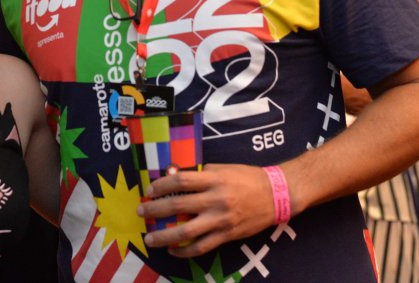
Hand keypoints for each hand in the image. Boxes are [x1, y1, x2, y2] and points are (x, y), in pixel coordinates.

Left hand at [136, 164, 274, 256]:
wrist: (276, 195)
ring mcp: (221, 220)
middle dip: (156, 210)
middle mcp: (216, 200)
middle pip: (178, 206)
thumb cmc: (248, 178)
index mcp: (214, 179)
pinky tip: (173, 250)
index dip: (162, 186)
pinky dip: (185, 251)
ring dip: (164, 236)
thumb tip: (175, 175)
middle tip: (142, 212)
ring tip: (150, 238)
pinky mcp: (227, 235)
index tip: (150, 190)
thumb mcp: (224, 169)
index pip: (181, 181)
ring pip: (186, 231)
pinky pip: (202, 247)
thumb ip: (201, 173)